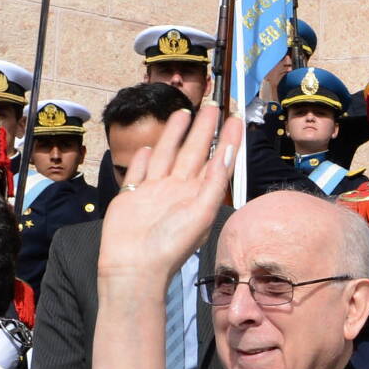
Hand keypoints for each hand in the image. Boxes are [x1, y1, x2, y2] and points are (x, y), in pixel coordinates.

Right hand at [95, 101, 242, 291]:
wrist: (134, 265)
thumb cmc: (170, 245)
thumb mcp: (200, 212)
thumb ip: (214, 182)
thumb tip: (228, 152)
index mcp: (198, 194)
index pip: (216, 159)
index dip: (227, 138)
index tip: (236, 117)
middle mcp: (178, 189)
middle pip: (193, 151)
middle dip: (203, 128)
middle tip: (211, 104)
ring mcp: (154, 191)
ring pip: (167, 154)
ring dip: (175, 134)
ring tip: (183, 113)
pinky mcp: (132, 194)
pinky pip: (139, 171)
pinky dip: (143, 159)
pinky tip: (147, 147)